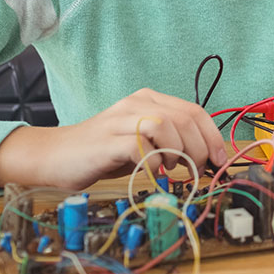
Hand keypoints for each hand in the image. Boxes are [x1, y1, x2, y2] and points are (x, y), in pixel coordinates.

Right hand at [0, 88, 226, 190]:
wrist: (53, 157)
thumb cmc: (103, 153)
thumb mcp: (143, 144)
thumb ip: (171, 143)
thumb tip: (206, 159)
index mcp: (149, 100)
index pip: (195, 111)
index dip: (213, 137)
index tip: (221, 161)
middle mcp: (136, 104)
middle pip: (185, 118)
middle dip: (200, 148)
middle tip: (197, 171)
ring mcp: (120, 120)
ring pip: (166, 125)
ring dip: (178, 152)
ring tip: (171, 169)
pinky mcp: (107, 141)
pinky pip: (141, 146)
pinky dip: (153, 163)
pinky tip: (151, 173)